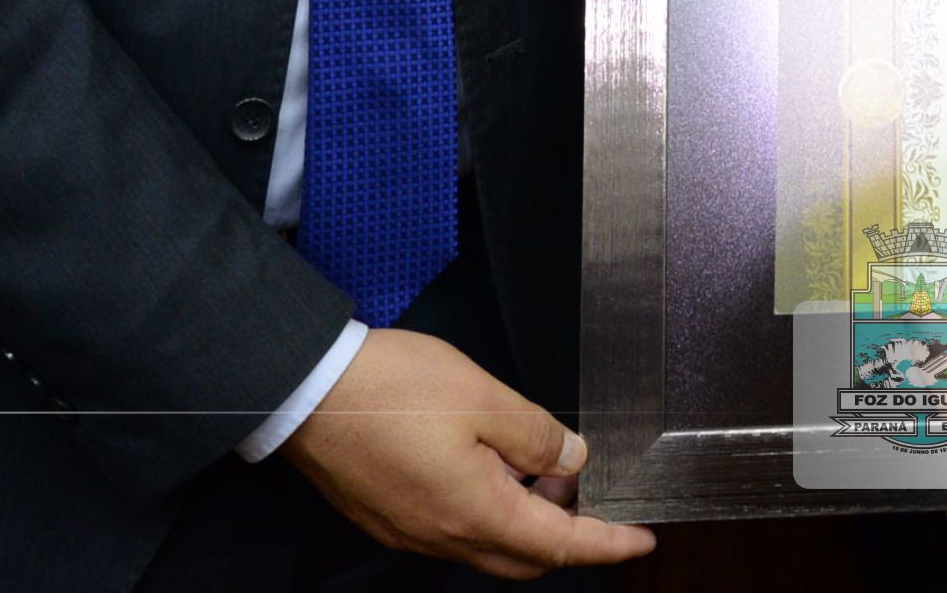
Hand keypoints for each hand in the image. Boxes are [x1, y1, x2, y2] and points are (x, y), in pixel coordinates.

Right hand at [282, 329, 656, 579]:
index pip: (559, 545)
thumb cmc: (389, 390)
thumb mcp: (485, 399)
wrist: (305, 390)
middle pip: (524, 556)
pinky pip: (453, 529)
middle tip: (591, 492)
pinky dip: (486, 509)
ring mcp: (412, 531)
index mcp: (476, 514)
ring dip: (524, 518)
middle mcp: (443, 536)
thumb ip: (537, 437)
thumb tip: (571, 462)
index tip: (641, 539)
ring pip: (487, 544)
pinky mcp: (387, 515)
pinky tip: (489, 466)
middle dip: (568, 533)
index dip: (606, 544)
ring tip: (540, 466)